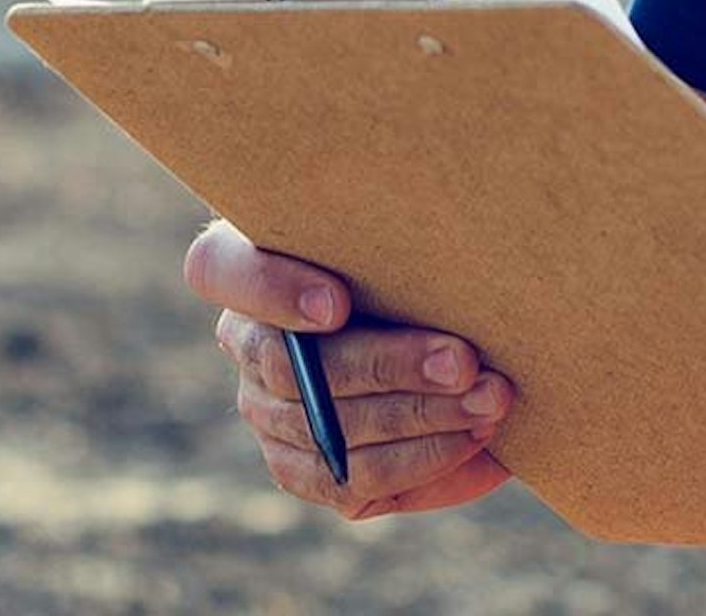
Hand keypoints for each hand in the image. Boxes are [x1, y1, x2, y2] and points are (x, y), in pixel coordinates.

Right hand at [184, 218, 515, 519]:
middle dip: (389, 366)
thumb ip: (400, 226)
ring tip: (490, 404)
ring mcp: (266, 410)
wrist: (434, 314)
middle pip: (290, 369)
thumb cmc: (412, 250)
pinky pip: (348, 482)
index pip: (216, 270)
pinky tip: (476, 443)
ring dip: (419, 421)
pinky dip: (420, 464)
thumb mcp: (400, 223)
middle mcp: (244, 341)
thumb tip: (450, 250)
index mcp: (245, 261)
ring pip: (326, 431)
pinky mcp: (301, 465)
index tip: (339, 303)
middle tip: (465, 363)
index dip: (271, 289)